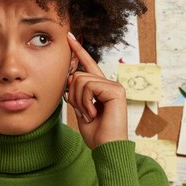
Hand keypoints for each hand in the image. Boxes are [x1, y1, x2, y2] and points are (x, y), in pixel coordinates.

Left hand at [65, 33, 127, 148]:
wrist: (106, 148)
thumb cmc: (96, 135)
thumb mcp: (81, 110)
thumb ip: (77, 93)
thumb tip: (71, 77)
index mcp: (102, 88)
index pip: (88, 65)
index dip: (79, 51)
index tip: (69, 37)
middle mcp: (110, 84)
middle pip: (78, 75)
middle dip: (73, 95)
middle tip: (83, 112)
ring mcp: (114, 86)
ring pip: (81, 80)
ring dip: (79, 100)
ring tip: (89, 114)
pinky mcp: (116, 90)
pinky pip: (89, 86)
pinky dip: (85, 101)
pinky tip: (94, 113)